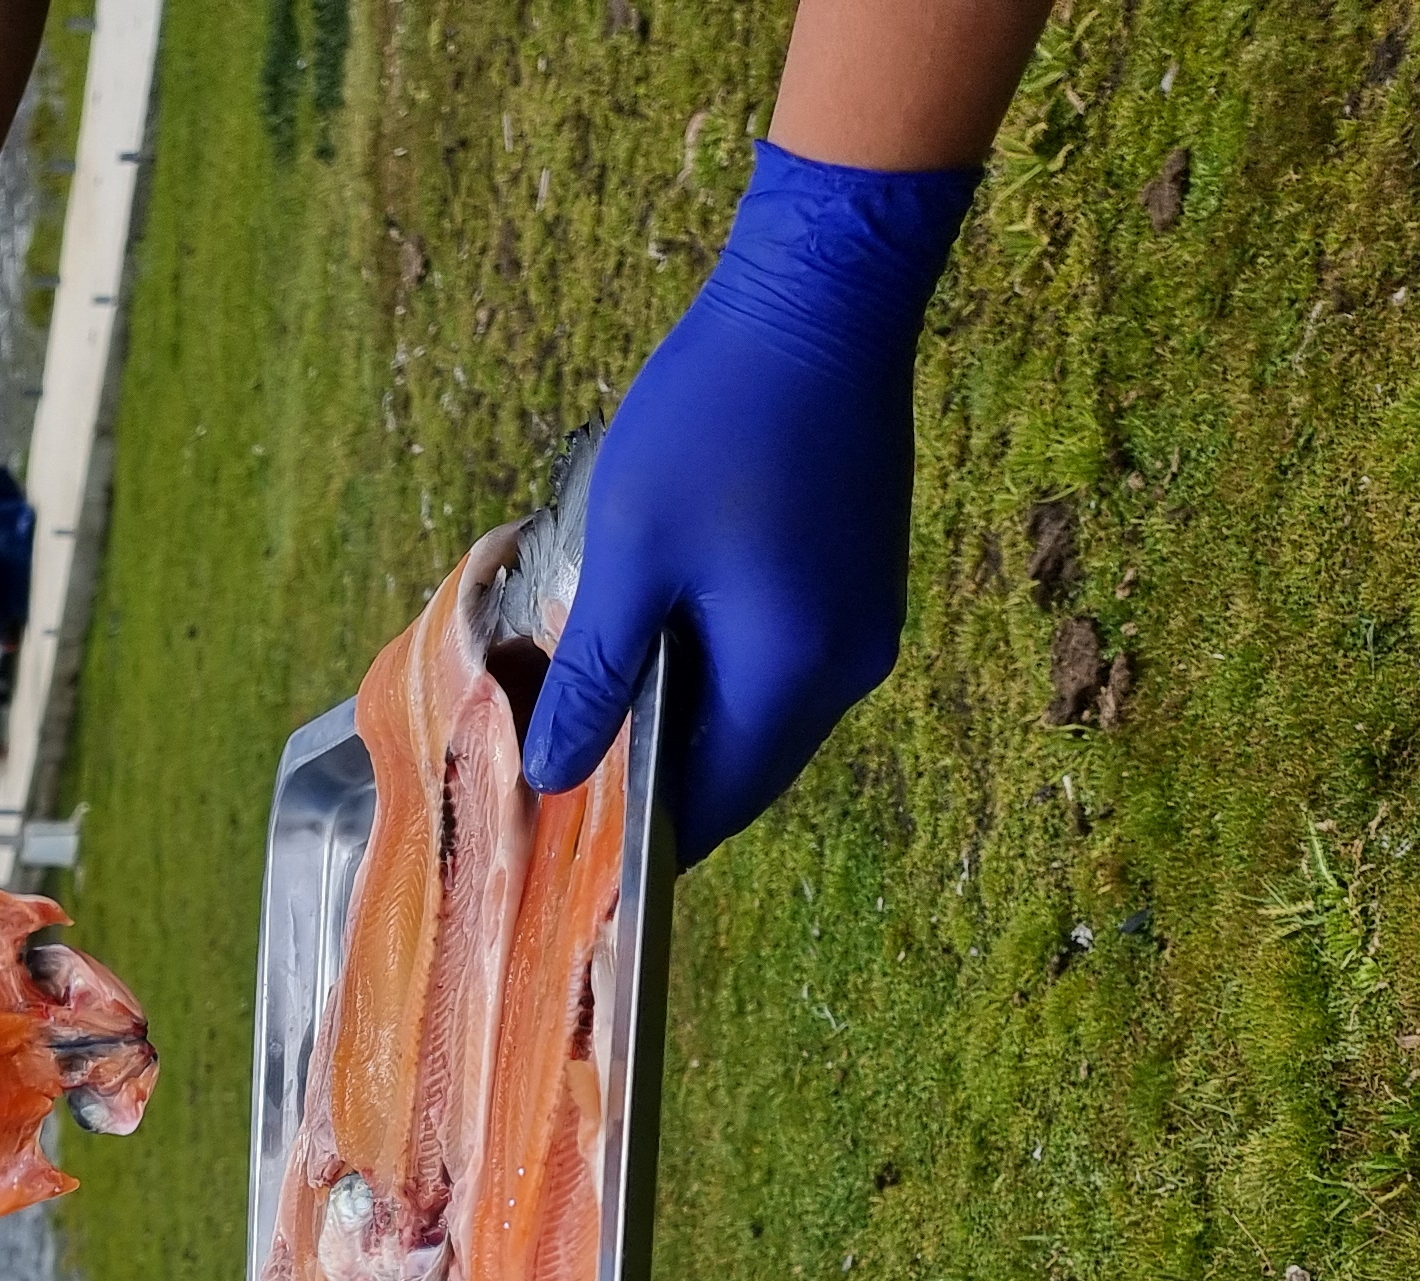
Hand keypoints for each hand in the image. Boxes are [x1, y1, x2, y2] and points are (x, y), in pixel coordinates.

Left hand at [521, 144, 977, 860]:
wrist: (824, 295)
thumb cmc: (716, 420)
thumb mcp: (629, 556)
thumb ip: (594, 676)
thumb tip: (556, 775)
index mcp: (795, 675)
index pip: (714, 804)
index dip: (638, 835)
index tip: (564, 846)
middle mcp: (848, 666)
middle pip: (742, 769)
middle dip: (656, 782)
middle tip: (561, 774)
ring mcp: (863, 620)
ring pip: (762, 715)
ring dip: (685, 723)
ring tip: (593, 710)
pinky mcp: (859, 577)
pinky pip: (783, 662)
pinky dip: (719, 674)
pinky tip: (654, 646)